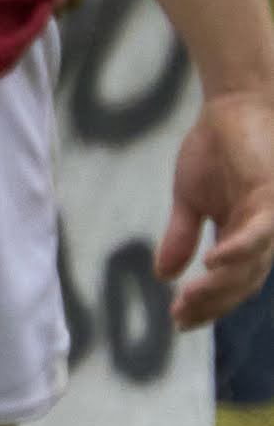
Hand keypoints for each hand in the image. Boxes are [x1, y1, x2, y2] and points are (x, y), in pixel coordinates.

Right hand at [159, 85, 273, 327]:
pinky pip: (258, 234)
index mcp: (244, 237)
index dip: (207, 305)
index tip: (177, 320)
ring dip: (220, 287)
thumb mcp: (189, 198)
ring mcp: (270, 219)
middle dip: (211, 304)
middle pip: (242, 283)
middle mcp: (262, 235)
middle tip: (179, 317)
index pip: (231, 283)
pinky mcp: (271, 198)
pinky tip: (210, 263)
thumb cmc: (218, 146)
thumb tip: (162, 274)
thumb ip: (181, 236)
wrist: (236, 104)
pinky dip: (236, 251)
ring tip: (188, 299)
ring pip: (251, 266)